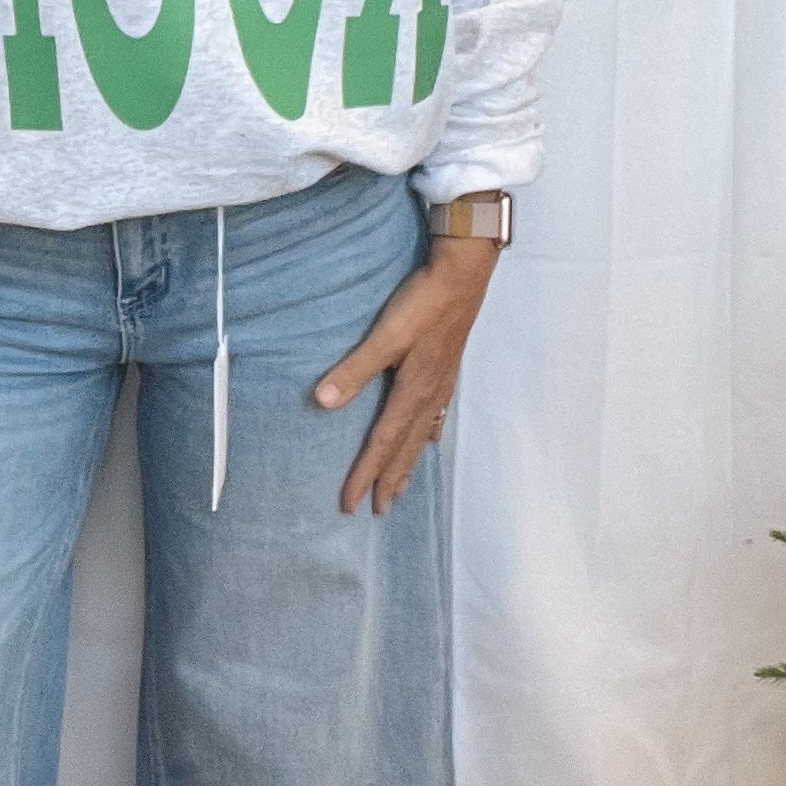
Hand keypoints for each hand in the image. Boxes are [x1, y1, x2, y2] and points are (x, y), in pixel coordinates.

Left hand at [314, 234, 499, 516]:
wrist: (464, 274)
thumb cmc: (424, 303)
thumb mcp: (386, 335)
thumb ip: (354, 369)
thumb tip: (322, 402)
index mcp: (412, 392)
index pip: (382, 444)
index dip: (364, 476)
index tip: (350, 505)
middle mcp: (429, 395)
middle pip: (405, 448)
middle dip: (389, 480)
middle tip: (378, 510)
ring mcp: (441, 383)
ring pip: (421, 435)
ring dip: (409, 462)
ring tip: (401, 487)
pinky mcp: (446, 368)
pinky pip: (436, 414)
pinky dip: (428, 433)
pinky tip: (430, 438)